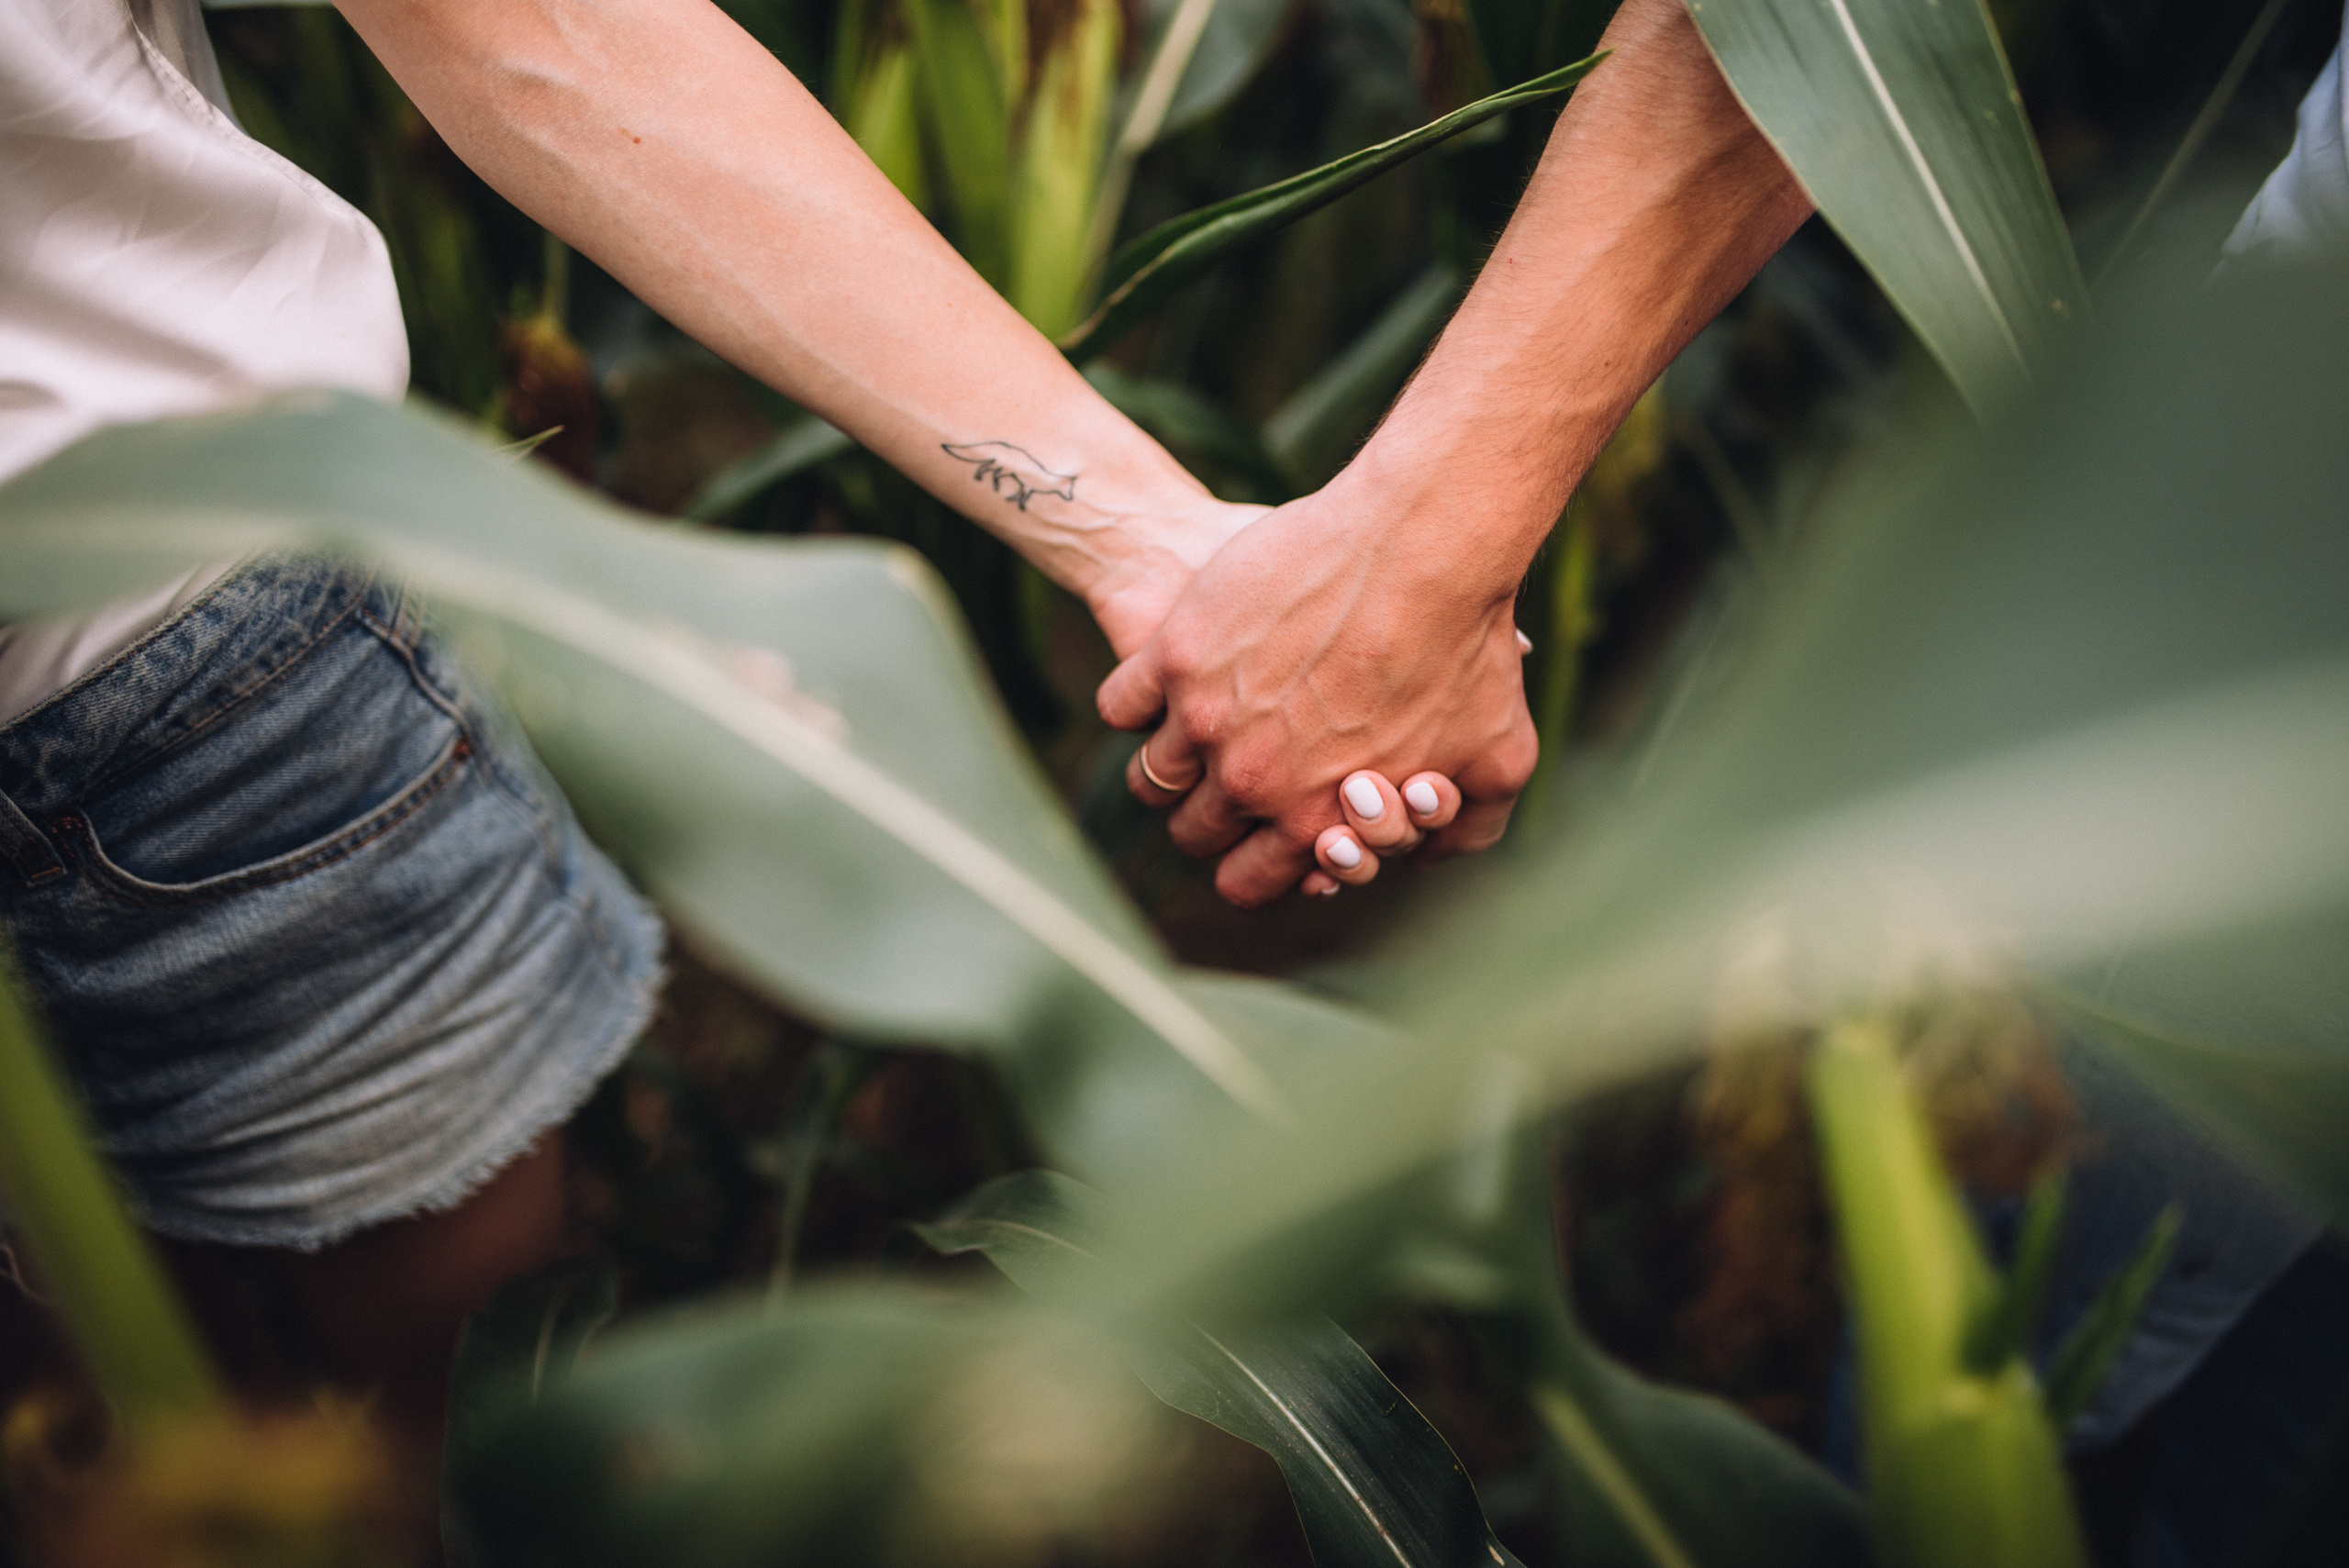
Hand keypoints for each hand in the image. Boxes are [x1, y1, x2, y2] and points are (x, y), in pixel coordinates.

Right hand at [1098, 487, 1538, 906]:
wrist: (1420, 541)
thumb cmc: (1468, 645)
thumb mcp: (1500, 755)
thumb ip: (1470, 824)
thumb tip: (1434, 859)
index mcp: (1313, 818)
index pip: (1246, 883)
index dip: (1252, 864)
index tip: (1260, 832)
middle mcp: (1250, 780)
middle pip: (1191, 831)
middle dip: (1210, 814)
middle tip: (1232, 775)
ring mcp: (1205, 717)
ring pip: (1152, 775)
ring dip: (1169, 762)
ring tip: (1197, 731)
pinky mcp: (1174, 654)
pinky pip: (1121, 705)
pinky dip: (1135, 700)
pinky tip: (1166, 684)